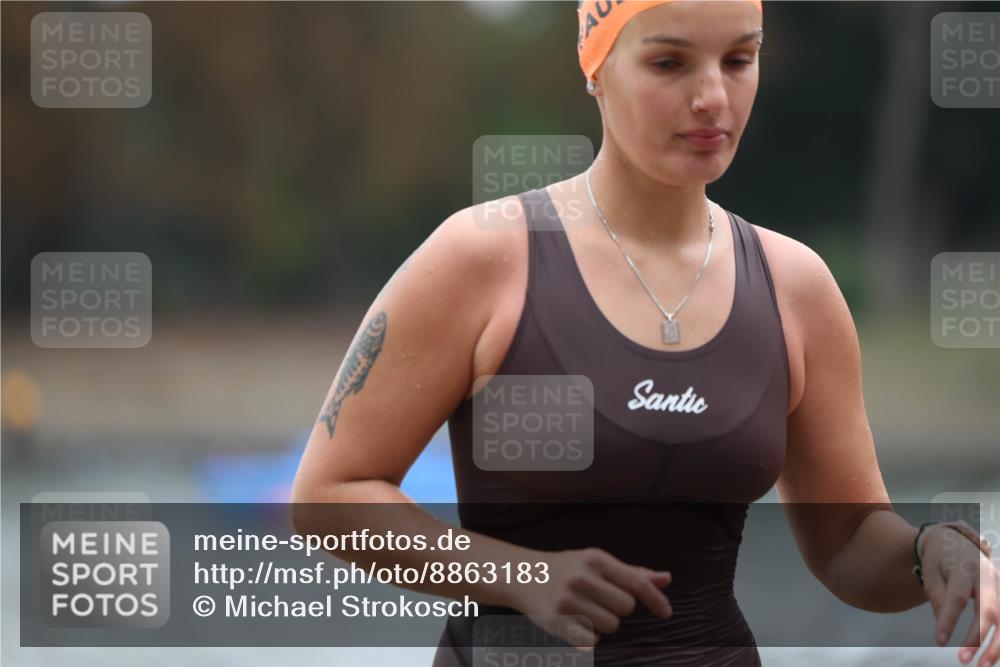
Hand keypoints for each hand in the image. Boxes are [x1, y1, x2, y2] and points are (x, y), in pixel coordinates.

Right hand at [506, 547, 672, 650]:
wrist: (524, 575)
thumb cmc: (567, 569)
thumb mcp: (596, 562)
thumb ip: (631, 572)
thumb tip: (666, 579)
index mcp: (596, 559)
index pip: (636, 582)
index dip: (656, 599)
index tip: (666, 613)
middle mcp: (582, 578)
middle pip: (626, 608)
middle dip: (617, 607)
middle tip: (599, 600)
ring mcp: (568, 600)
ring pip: (611, 626)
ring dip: (603, 624)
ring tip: (585, 611)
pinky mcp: (556, 621)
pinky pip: (591, 641)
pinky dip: (589, 637)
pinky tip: (577, 624)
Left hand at [920, 526, 998, 666]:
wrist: (955, 541)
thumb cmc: (940, 561)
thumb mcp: (931, 573)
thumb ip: (937, 597)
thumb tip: (943, 624)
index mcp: (963, 568)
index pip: (957, 597)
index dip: (949, 620)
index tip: (939, 641)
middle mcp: (987, 576)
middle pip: (989, 609)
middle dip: (978, 638)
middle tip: (963, 659)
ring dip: (997, 644)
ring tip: (983, 664)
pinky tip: (995, 654)